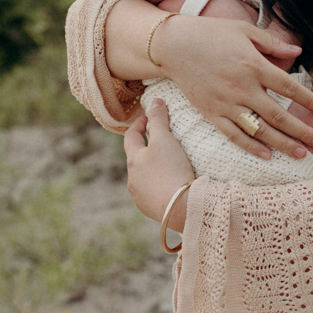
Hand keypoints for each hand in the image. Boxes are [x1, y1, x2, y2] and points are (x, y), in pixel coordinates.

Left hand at [123, 99, 195, 221]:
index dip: (139, 124)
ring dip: (154, 170)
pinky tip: (173, 185)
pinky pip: (154, 194)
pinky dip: (161, 187)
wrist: (181, 207)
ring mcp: (141, 197)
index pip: (131, 136)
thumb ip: (158, 119)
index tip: (150, 118)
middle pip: (137, 159)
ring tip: (171, 165)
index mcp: (133, 160)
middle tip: (163, 141)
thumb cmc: (171, 170)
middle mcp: (133, 179)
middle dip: (147, 149)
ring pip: (145, 178)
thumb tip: (155, 101)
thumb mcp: (165, 139)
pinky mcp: (152, 211)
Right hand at [158, 15, 312, 159]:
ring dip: (282, 144)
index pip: (288, 87)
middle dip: (302, 130)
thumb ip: (272, 43)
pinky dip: (251, 147)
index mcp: (253, 65)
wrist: (174, 45)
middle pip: (278, 115)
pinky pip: (234, 135)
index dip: (309, 100)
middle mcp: (242, 87)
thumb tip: (298, 50)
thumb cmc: (211, 33)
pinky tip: (267, 155)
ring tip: (301, 154)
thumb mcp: (244, 30)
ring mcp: (226, 103)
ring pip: (259, 130)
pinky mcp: (211, 113)